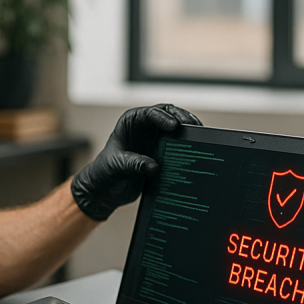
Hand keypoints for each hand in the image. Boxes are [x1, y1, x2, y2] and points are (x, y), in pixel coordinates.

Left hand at [71, 104, 200, 220]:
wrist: (106, 189)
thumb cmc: (105, 172)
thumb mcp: (117, 166)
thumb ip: (134, 164)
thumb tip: (154, 166)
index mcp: (130, 123)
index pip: (149, 114)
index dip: (163, 117)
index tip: (174, 126)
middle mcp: (144, 127)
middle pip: (167, 115)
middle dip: (181, 118)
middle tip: (194, 126)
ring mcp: (154, 139)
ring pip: (175, 128)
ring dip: (187, 130)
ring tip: (199, 135)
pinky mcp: (161, 152)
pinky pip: (176, 145)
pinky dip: (186, 145)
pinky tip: (195, 149)